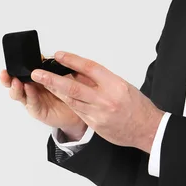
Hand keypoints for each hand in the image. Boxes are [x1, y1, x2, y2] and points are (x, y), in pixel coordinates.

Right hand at [0, 65, 89, 135]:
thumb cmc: (70, 93)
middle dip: (8, 77)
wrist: (80, 110)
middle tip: (6, 73)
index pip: (21, 71)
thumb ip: (52, 68)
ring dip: (16, 87)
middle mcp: (31, 88)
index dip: (14, 67)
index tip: (13, 61)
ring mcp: (32, 99)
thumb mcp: (62, 75)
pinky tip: (28, 89)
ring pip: (18, 93)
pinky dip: (29, 94)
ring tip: (16, 81)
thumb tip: (45, 56)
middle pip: (14, 82)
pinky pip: (31, 102)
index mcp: (36, 78)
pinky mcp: (37, 110)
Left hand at [30, 51, 164, 151]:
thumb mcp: (123, 86)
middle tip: (38, 73)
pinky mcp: (96, 124)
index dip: (72, 60)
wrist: (148, 129)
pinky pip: (77, 111)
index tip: (58, 55)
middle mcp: (106, 99)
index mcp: (115, 85)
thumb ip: (102, 80)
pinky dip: (67, 102)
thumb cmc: (138, 107)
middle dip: (52, 79)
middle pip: (73, 86)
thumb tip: (81, 71)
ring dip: (55, 90)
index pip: (89, 68)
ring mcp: (99, 113)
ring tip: (42, 82)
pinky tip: (59, 96)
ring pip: (71, 100)